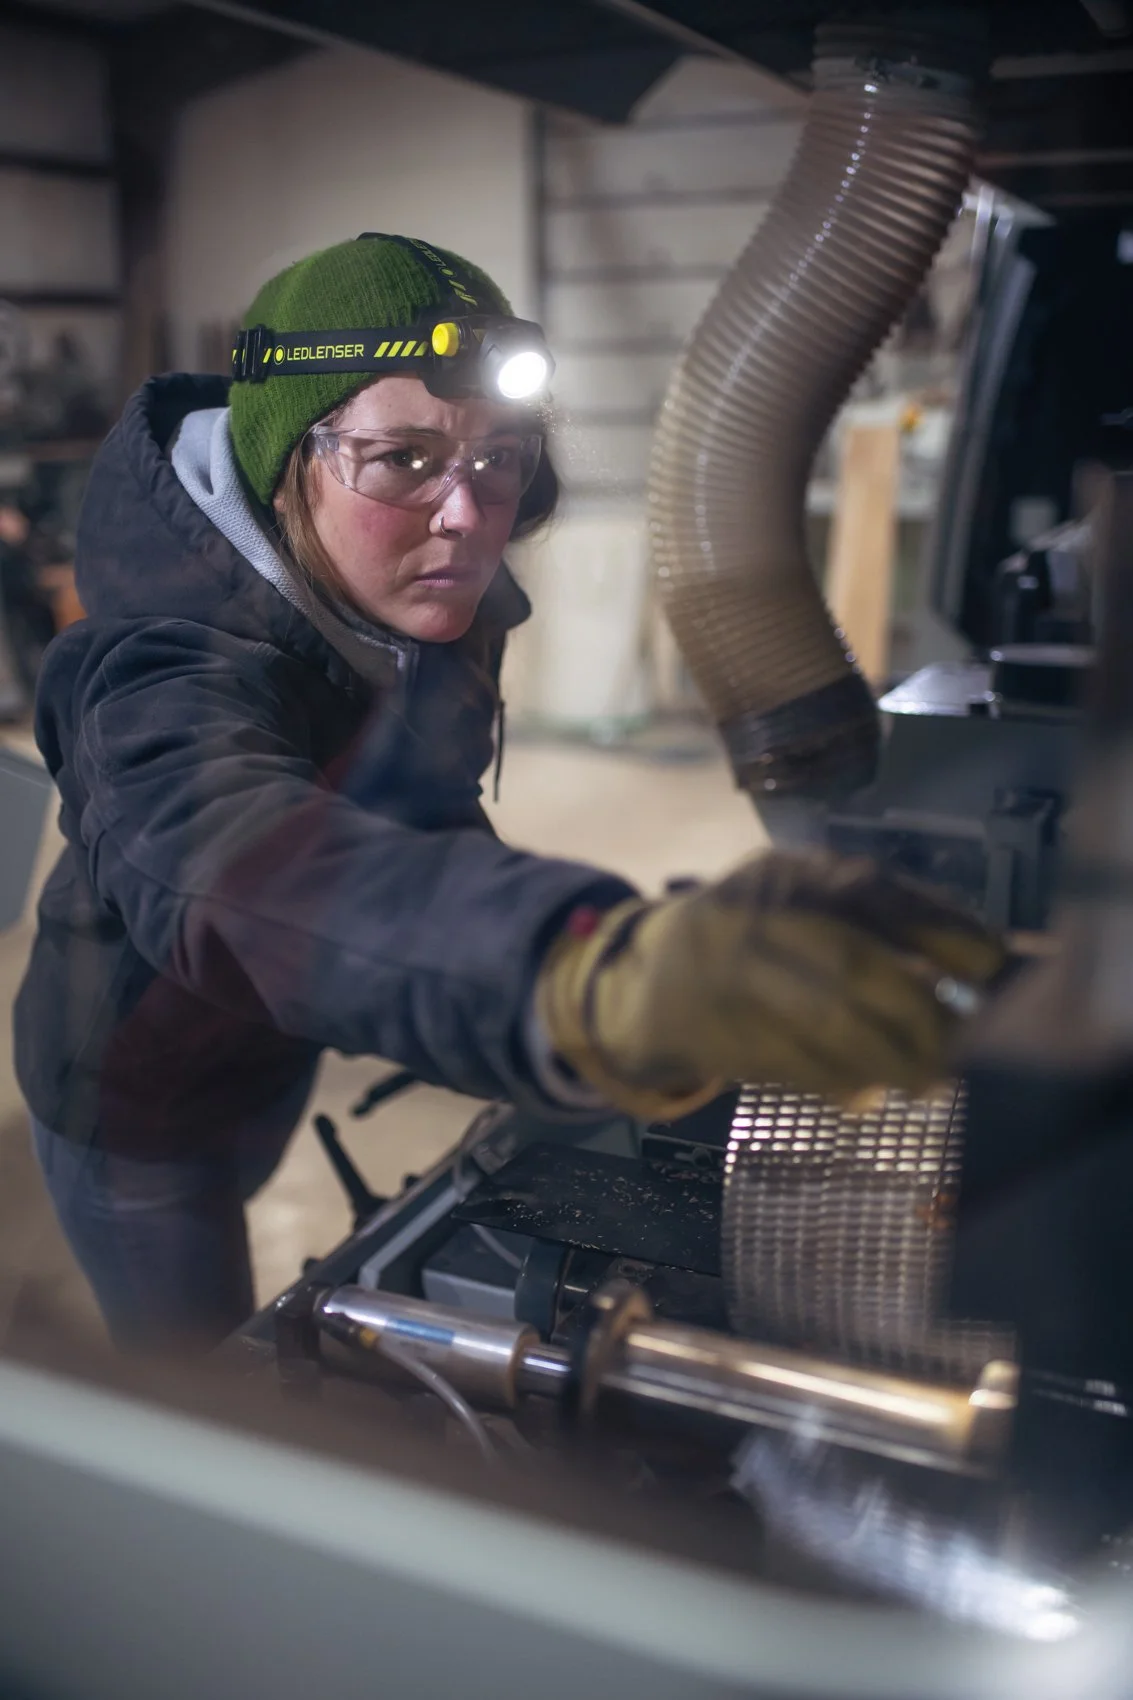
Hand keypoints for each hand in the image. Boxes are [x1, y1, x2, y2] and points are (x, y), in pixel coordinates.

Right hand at [535, 848, 1004, 1118]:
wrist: (646, 983)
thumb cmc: (757, 941)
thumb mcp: (807, 907)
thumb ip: (881, 924)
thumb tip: (989, 962)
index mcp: (792, 875)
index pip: (875, 892)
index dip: (941, 930)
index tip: (993, 967)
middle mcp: (756, 914)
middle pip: (850, 962)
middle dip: (919, 1012)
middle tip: (966, 1050)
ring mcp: (727, 973)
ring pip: (821, 1020)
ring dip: (887, 1058)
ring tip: (930, 1081)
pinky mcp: (712, 1030)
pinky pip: (788, 1062)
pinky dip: (835, 1082)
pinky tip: (867, 1094)